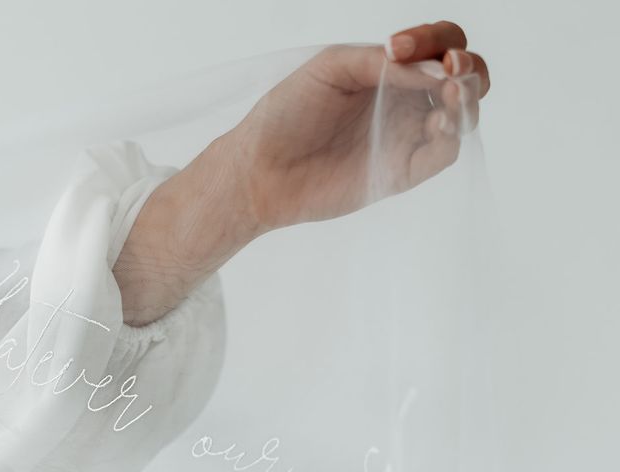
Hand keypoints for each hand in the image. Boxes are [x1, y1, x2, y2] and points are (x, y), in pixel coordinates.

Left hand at [230, 21, 489, 230]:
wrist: (262, 169)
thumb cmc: (288, 113)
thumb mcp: (332, 67)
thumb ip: (382, 63)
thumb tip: (436, 70)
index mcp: (388, 71)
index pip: (437, 45)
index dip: (435, 39)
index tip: (398, 47)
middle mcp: (403, 102)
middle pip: (464, 77)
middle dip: (468, 66)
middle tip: (451, 67)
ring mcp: (405, 137)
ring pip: (462, 115)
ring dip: (465, 100)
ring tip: (447, 96)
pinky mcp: (402, 173)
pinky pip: (443, 154)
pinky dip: (451, 137)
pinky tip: (437, 124)